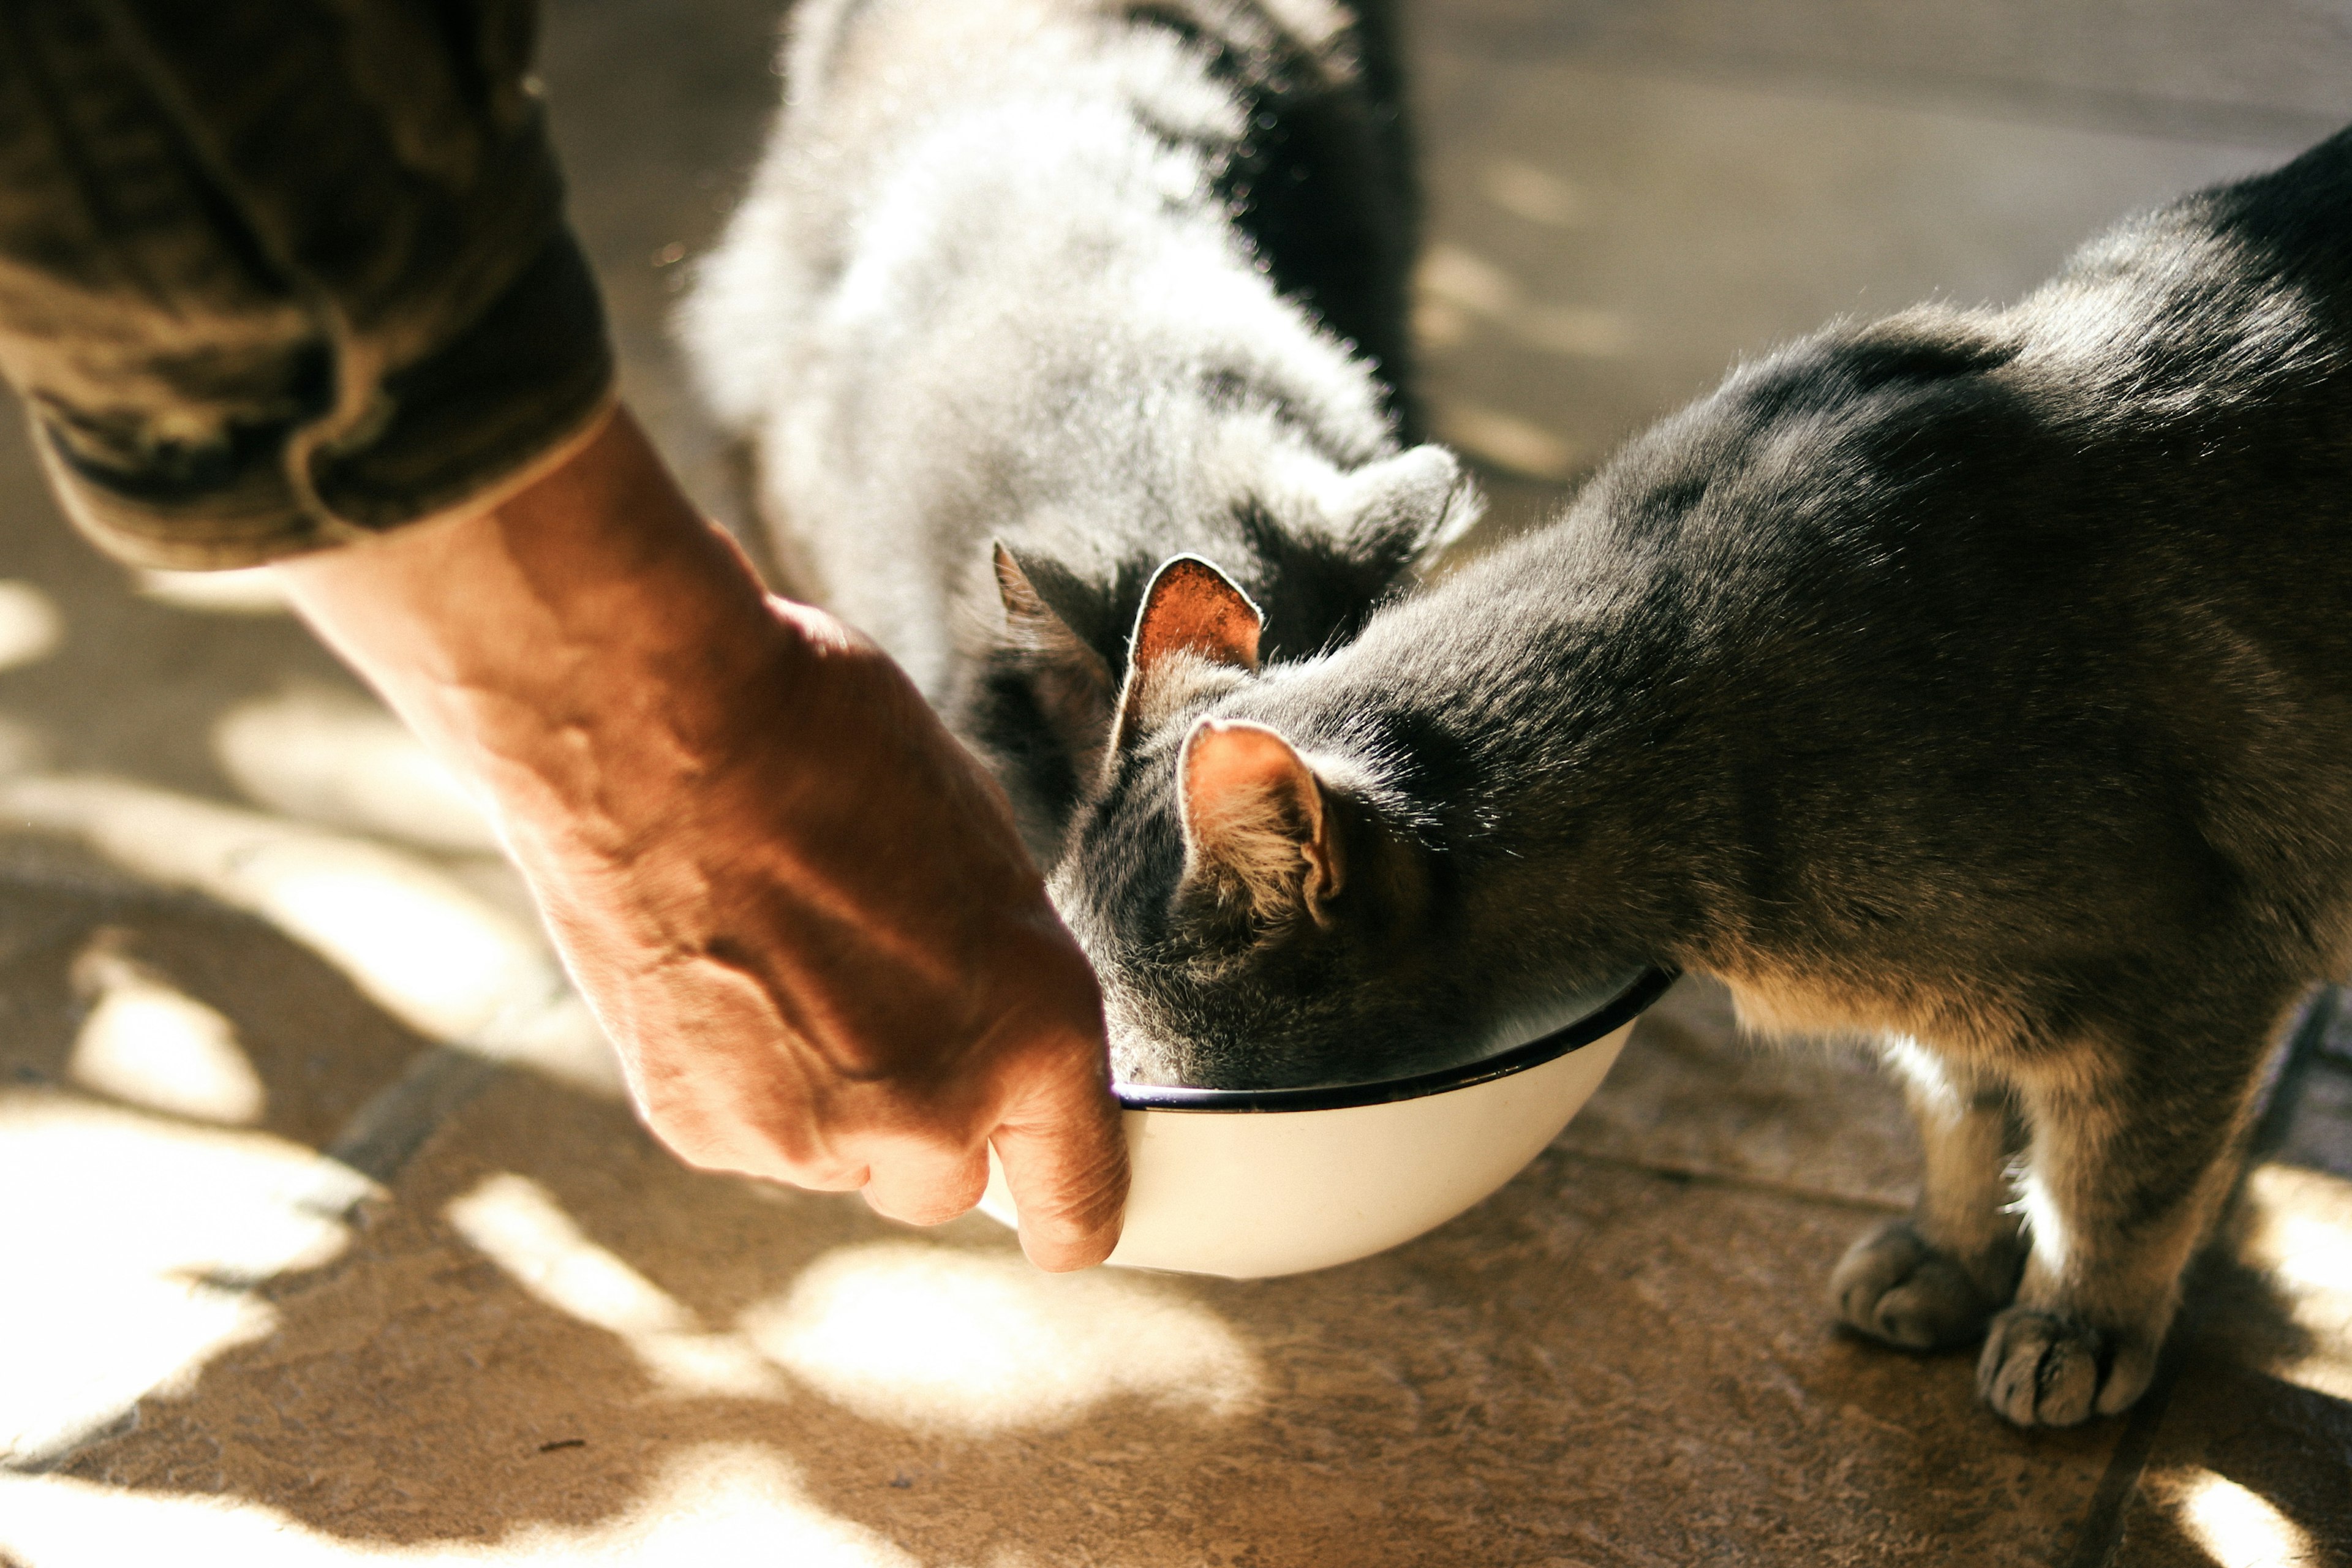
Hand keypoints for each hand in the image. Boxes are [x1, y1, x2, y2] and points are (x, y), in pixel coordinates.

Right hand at [277, 408, 1127, 1267]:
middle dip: (928, 1122)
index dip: (1069, 1212)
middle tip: (881, 1008)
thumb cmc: (825, 743)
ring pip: (842, 1161)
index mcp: (1033, 1029)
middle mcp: (932, 1108)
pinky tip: (720, 975)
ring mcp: (806, 1133)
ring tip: (783, 964)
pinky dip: (742, 1080)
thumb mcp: (981, 852)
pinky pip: (752, 1135)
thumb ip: (1000, 974)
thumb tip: (993, 1023)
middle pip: (946, 1185)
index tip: (1057, 1211)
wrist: (656, 721)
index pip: (1080, 1206)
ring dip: (830, 1099)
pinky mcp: (697, 1129)